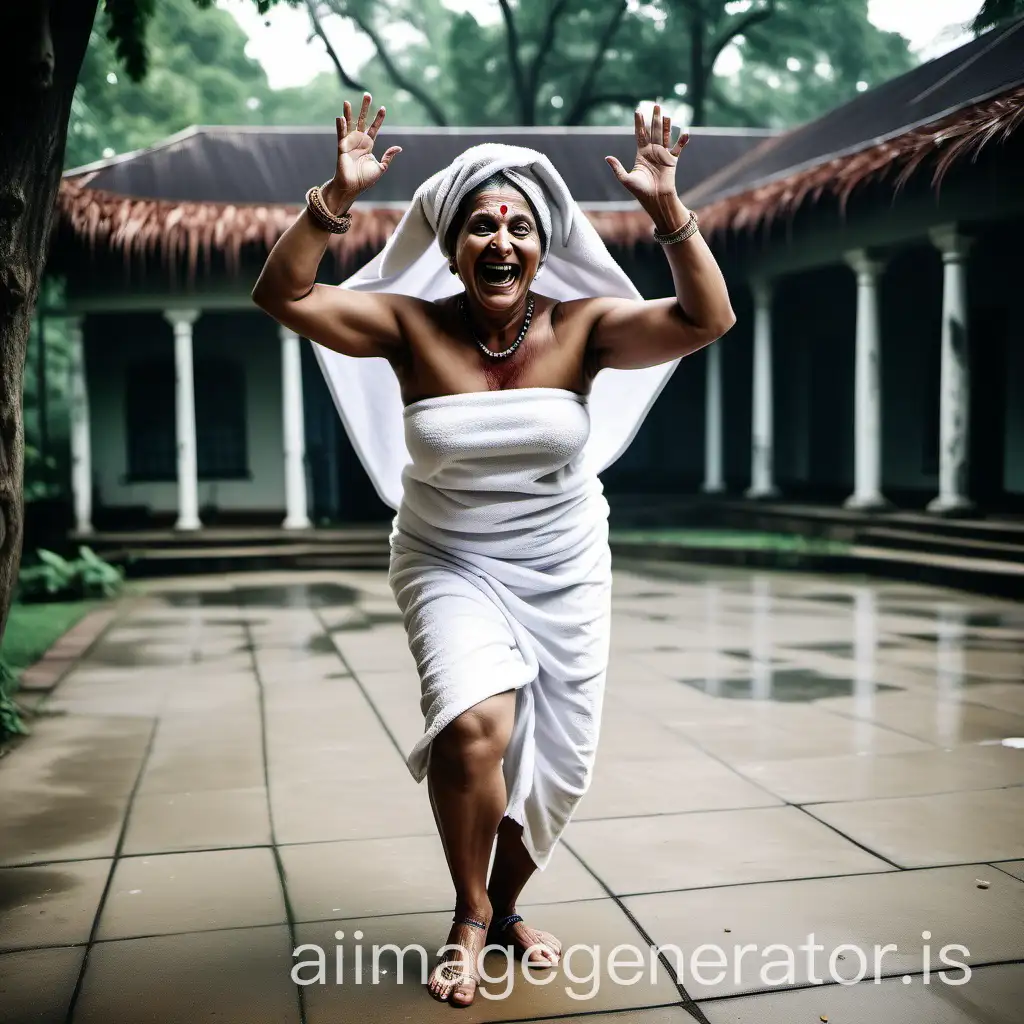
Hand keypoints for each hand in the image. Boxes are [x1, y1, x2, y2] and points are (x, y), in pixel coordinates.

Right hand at [324, 92, 401, 209]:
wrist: (352, 188)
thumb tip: (399, 147)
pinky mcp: (342, 148)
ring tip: (347, 101)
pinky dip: (340, 126)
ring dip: (348, 113)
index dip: (378, 119)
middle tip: (367, 95)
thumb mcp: (380, 168)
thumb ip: (388, 157)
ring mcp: (349, 143)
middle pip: (362, 121)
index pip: (374, 128)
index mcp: (368, 145)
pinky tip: (340, 117)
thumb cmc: (365, 180)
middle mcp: (358, 141)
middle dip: (365, 108)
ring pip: (349, 124)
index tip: (383, 108)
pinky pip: (341, 135)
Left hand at [605, 105, 687, 203]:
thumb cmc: (640, 192)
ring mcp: (663, 155)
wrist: (656, 199)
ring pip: (665, 136)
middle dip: (654, 119)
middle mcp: (652, 152)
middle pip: (653, 131)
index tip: (638, 111)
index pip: (640, 135)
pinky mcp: (672, 161)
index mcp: (641, 155)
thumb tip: (607, 157)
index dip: (639, 123)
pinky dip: (682, 141)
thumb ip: (617, 168)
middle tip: (656, 105)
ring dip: (666, 125)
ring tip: (666, 114)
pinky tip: (685, 132)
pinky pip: (678, 149)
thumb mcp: (626, 179)